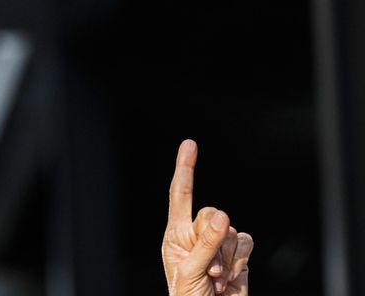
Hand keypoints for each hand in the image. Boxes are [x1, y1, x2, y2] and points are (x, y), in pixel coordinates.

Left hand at [163, 140, 253, 295]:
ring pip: (232, 230)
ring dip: (226, 258)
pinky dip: (240, 261)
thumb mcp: (191, 270)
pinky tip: (229, 278)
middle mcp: (197, 233)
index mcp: (176, 233)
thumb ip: (206, 243)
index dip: (186, 168)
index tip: (190, 143)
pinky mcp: (238, 252)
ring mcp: (219, 242)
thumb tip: (223, 215)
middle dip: (213, 242)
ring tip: (215, 278)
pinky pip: (246, 241)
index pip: (180, 194)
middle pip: (212, 213)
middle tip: (209, 270)